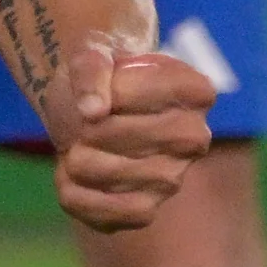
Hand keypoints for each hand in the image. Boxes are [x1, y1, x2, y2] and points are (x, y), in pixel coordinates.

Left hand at [53, 35, 214, 233]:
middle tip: (85, 118)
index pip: (138, 91)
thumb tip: (93, 112)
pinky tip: (74, 173)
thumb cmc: (99, 76)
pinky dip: (71, 190)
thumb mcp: (89, 53)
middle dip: (86, 124)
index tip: (107, 80)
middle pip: (120, 134)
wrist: (91, 106)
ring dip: (74, 155)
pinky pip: (100, 214)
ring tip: (79, 142)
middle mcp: (195, 139)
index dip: (107, 86)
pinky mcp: (143, 211)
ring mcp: (171, 180)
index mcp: (195, 91)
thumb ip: (90, 69)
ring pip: (106, 173)